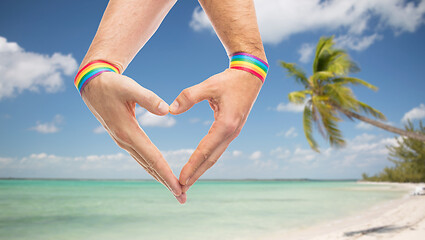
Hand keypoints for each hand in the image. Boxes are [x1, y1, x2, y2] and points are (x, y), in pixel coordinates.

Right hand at [81, 72, 185, 203]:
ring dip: (161, 178)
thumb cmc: (112, 85)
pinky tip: (160, 173)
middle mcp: (126, 141)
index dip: (166, 174)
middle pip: (150, 167)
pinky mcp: (125, 139)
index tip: (179, 187)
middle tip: (182, 198)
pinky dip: (153, 168)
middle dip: (167, 183)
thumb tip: (167, 110)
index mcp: (128, 132)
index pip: (153, 158)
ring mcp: (124, 142)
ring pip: (146, 164)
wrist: (93, 86)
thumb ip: (148, 98)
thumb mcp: (129, 87)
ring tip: (175, 191)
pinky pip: (142, 158)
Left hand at [170, 69, 261, 191]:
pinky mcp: (231, 130)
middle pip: (211, 159)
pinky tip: (199, 164)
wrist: (251, 75)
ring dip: (201, 169)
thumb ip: (189, 96)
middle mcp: (231, 133)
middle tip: (181, 189)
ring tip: (188, 181)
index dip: (192, 165)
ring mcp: (232, 133)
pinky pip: (217, 149)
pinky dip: (207, 159)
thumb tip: (171, 109)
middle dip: (196, 174)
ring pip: (215, 156)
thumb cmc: (229, 80)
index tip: (181, 179)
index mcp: (226, 125)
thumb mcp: (209, 85)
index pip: (205, 150)